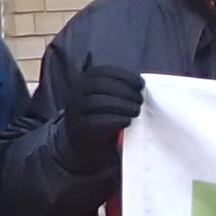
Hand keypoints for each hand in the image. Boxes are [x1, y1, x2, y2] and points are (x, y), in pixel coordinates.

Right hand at [58, 62, 146, 180]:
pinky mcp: (79, 128)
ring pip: (97, 102)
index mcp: (85, 80)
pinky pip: (96, 122)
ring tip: (136, 111)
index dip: (125, 76)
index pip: (104, 71)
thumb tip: (140, 87)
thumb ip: (119, 89)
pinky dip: (115, 120)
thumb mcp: (107, 97)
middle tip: (140, 100)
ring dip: (122, 105)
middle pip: (100, 85)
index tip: (141, 84)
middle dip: (124, 91)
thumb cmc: (102, 116)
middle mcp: (76, 93)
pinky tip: (127, 121)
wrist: (84, 143)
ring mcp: (75, 110)